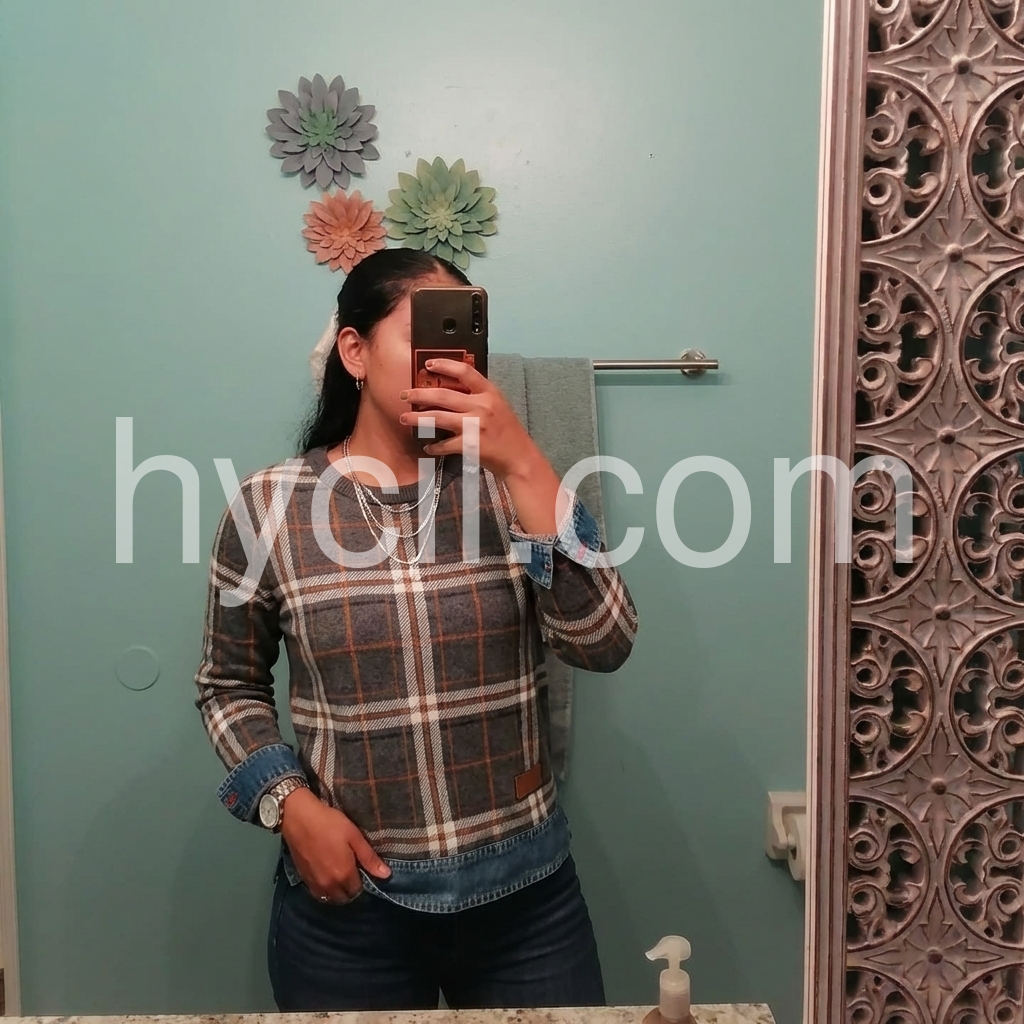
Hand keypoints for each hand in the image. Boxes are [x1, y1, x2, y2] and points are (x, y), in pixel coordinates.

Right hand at [280, 788, 390, 902]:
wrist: (300, 818)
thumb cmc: (330, 824)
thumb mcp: (354, 836)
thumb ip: (369, 858)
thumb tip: (387, 875)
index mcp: (344, 875)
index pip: (357, 890)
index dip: (361, 880)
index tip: (361, 868)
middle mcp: (329, 885)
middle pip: (343, 897)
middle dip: (349, 888)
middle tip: (351, 870)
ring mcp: (314, 883)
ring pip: (329, 897)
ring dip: (336, 891)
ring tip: (339, 873)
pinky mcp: (303, 879)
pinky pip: (317, 892)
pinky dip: (324, 889)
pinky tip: (325, 874)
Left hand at [399, 358, 540, 479]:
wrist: (519, 457)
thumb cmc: (507, 431)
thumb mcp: (498, 405)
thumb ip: (478, 396)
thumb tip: (451, 388)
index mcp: (489, 393)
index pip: (465, 371)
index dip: (445, 365)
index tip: (428, 364)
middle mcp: (482, 406)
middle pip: (443, 395)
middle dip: (419, 393)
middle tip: (404, 394)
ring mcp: (475, 426)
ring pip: (437, 418)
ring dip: (417, 418)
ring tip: (404, 418)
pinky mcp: (470, 445)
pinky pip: (444, 444)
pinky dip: (434, 446)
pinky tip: (427, 447)